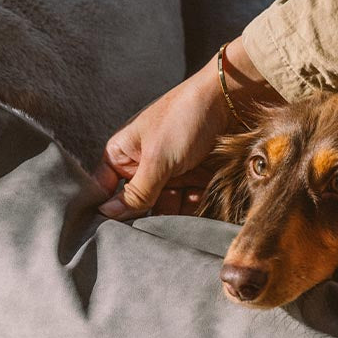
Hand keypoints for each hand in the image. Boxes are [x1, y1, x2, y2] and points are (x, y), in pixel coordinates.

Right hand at [93, 38, 279, 218]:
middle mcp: (143, 164)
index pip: (105, 190)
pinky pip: (188, 201)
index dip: (108, 211)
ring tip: (177, 229)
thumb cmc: (184, 119)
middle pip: (137, 203)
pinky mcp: (194, 175)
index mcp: (122, 153)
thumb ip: (136, 192)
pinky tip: (197, 213)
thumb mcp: (157, 160)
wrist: (231, 100)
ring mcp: (170, 170)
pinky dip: (192, 209)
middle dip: (146, 218)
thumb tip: (105, 215)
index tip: (111, 236)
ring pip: (165, 205)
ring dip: (172, 218)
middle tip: (152, 236)